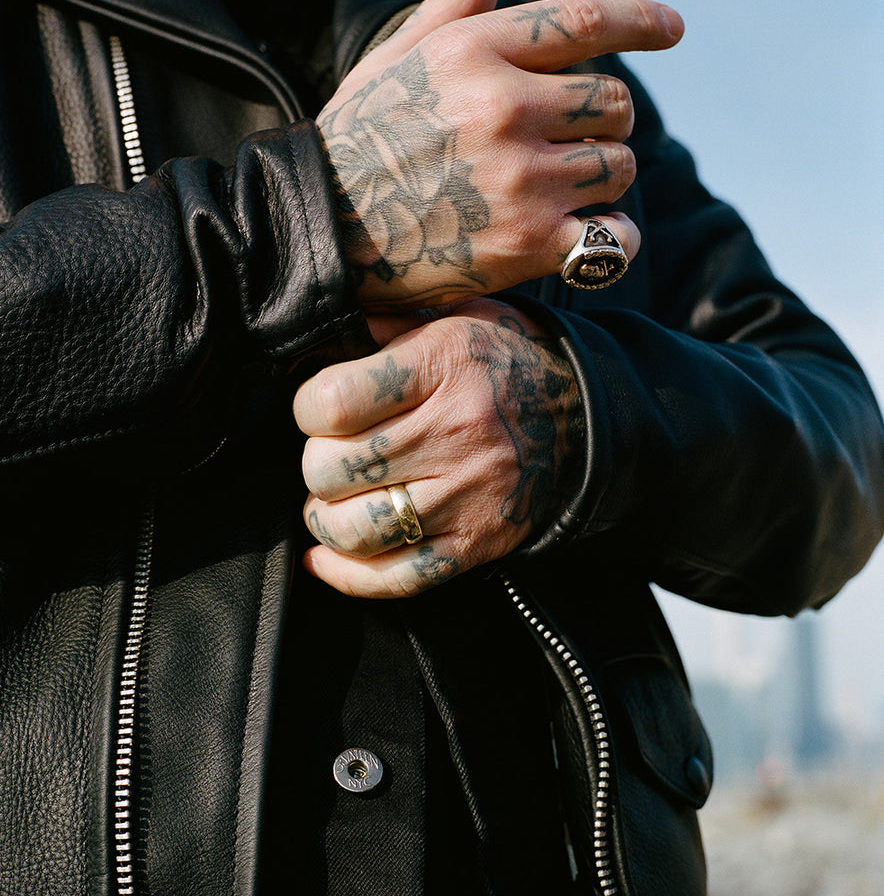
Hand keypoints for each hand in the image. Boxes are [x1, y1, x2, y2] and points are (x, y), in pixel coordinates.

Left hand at [292, 298, 584, 597]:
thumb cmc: (506, 362)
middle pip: (331, 470)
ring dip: (326, 520)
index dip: (308, 409)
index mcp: (443, 366)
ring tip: (333, 502)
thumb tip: (321, 338)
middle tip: (332, 455)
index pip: (331, 404)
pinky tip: (327, 557)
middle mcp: (455, 433)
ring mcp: (466, 495)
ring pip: (353, 530)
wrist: (587, 416)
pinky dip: (348, 575)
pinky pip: (396, 577)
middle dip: (316, 465)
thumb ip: (386, 327)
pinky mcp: (476, 544)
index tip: (321, 409)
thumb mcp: (454, 317)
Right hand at [317, 0, 681, 309]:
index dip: (641, 20)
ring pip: (620, 165)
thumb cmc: (356, 144)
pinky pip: (616, 233)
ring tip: (560, 192)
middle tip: (567, 145)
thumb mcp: (391, 63)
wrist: (321, 237)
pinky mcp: (528, 243)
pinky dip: (612, 238)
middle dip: (602, 123)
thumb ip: (450, 11)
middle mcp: (502, 106)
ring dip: (602, 179)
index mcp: (472, 52)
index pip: (583, 21)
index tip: (673, 29)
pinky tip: (586, 237)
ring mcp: (520, 177)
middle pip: (613, 101)